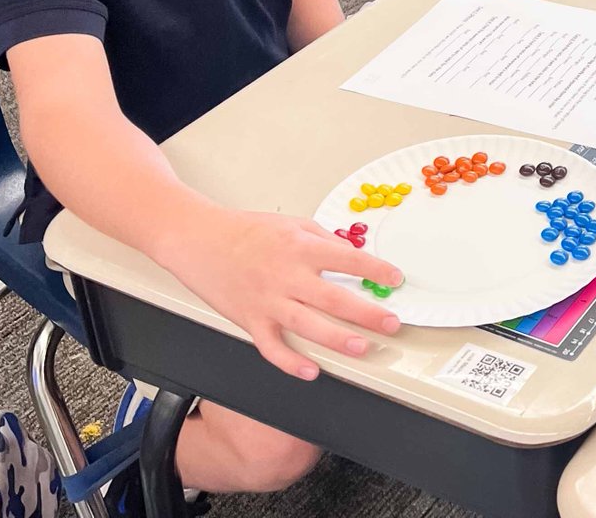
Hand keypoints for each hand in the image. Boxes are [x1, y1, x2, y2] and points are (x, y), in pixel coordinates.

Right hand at [160, 206, 403, 378]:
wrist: (201, 240)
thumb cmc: (246, 230)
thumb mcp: (292, 223)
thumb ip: (323, 240)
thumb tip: (352, 255)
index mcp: (300, 247)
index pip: (349, 260)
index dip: (376, 271)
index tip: (395, 279)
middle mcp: (287, 275)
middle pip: (334, 299)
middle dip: (368, 313)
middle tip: (392, 323)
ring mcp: (268, 300)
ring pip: (308, 326)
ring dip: (338, 339)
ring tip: (362, 347)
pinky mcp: (250, 320)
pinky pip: (272, 348)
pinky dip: (291, 363)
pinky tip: (311, 371)